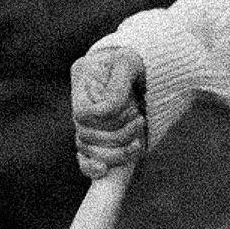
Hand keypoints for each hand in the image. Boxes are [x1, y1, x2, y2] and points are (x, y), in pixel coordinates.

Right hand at [70, 41, 147, 180]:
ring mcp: (85, 118)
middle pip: (85, 134)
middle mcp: (79, 98)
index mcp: (82, 76)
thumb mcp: (130, 64)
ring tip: (138, 141)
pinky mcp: (95, 134)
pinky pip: (82, 157)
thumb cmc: (140, 58)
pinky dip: (90, 167)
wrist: (150, 63)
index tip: (134, 109)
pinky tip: (103, 170)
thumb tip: (106, 112)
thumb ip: (118, 87)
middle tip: (141, 120)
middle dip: (116, 134)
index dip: (106, 120)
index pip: (84, 114)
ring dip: (115, 151)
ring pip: (86, 148)